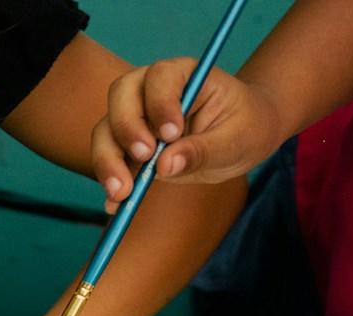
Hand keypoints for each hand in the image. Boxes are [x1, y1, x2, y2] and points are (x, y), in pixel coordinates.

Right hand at [92, 59, 285, 211]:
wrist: (242, 139)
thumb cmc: (246, 127)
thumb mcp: (237, 139)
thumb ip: (202, 150)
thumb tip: (165, 166)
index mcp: (184, 75)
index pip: (160, 77)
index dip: (159, 103)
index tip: (171, 134)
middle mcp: (151, 91)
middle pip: (120, 97)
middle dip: (126, 129)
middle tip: (145, 158)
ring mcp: (136, 118)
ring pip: (106, 130)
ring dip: (108, 161)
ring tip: (122, 192)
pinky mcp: (128, 146)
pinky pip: (109, 159)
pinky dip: (110, 181)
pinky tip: (116, 204)